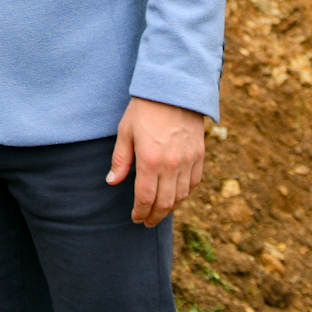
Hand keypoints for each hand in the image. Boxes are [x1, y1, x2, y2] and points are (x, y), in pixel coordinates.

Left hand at [107, 97, 205, 225]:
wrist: (174, 88)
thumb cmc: (145, 109)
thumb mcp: (125, 131)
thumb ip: (121, 160)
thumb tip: (112, 182)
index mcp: (150, 160)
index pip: (146, 198)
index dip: (140, 212)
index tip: (135, 218)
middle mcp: (172, 165)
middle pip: (165, 202)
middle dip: (155, 216)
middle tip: (147, 222)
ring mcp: (188, 161)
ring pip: (181, 196)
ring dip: (170, 208)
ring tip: (160, 212)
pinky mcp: (199, 155)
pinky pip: (194, 183)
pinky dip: (185, 194)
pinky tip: (177, 196)